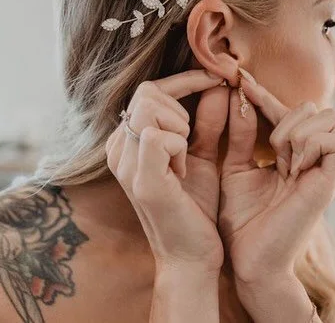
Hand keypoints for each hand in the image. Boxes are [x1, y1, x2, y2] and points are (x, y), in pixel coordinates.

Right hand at [105, 68, 228, 272]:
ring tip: (185, 159)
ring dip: (180, 127)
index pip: (148, 89)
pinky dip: (180, 146)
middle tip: (192, 139)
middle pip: (147, 92)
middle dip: (181, 106)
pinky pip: (158, 134)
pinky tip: (182, 173)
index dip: (186, 79)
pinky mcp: (139, 179)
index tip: (218, 77)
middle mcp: (116, 150)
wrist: (192, 257)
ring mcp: (124, 164)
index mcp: (126, 142)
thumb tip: (216, 79)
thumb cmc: (195, 206)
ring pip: (149, 107)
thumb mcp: (199, 154)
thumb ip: (203, 119)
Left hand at [217, 71, 334, 283]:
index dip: (264, 95)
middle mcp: (311, 160)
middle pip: (315, 107)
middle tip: (270, 150)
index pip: (286, 110)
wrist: (249, 262)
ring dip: (299, 131)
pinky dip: (313, 144)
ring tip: (282, 160)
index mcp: (290, 155)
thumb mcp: (234, 169)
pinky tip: (293, 166)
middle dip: (286, 117)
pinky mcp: (330, 184)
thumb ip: (238, 135)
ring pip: (330, 118)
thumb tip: (237, 96)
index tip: (240, 82)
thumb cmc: (241, 222)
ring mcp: (323, 171)